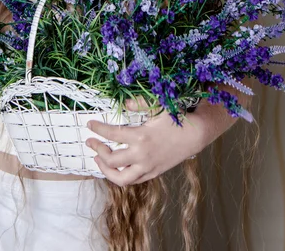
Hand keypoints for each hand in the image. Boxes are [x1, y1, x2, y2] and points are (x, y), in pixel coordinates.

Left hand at [85, 97, 202, 185]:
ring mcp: (147, 167)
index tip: (89, 125)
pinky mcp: (153, 173)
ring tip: (99, 159)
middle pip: (111, 159)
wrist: (194, 136)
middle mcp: (141, 155)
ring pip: (120, 178)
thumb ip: (139, 103)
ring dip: (106, 170)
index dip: (98, 129)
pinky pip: (133, 180)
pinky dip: (121, 175)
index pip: (112, 135)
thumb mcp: (158, 107)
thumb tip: (123, 104)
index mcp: (140, 136)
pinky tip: (115, 166)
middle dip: (97, 150)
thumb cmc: (176, 119)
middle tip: (91, 142)